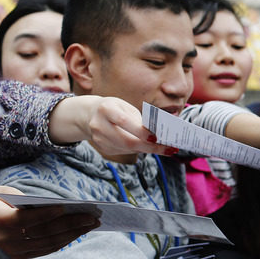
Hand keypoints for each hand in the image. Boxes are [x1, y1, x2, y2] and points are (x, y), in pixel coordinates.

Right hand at [0, 186, 99, 258]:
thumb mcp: (3, 192)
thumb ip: (25, 199)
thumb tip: (57, 207)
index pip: (25, 220)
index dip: (44, 214)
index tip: (65, 207)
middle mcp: (6, 239)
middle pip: (43, 233)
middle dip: (71, 224)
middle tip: (93, 217)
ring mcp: (14, 250)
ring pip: (49, 243)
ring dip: (74, 234)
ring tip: (92, 223)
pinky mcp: (21, 256)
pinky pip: (48, 249)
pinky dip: (66, 240)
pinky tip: (80, 231)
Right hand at [49, 96, 174, 156]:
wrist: (89, 115)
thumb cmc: (114, 108)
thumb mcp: (125, 107)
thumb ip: (138, 119)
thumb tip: (158, 133)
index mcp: (106, 109)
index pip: (124, 122)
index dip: (140, 131)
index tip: (157, 137)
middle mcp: (99, 125)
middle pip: (127, 141)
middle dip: (150, 147)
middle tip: (170, 149)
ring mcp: (99, 139)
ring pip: (127, 149)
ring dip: (148, 150)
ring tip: (166, 149)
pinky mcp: (102, 148)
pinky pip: (125, 151)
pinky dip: (139, 150)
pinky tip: (149, 147)